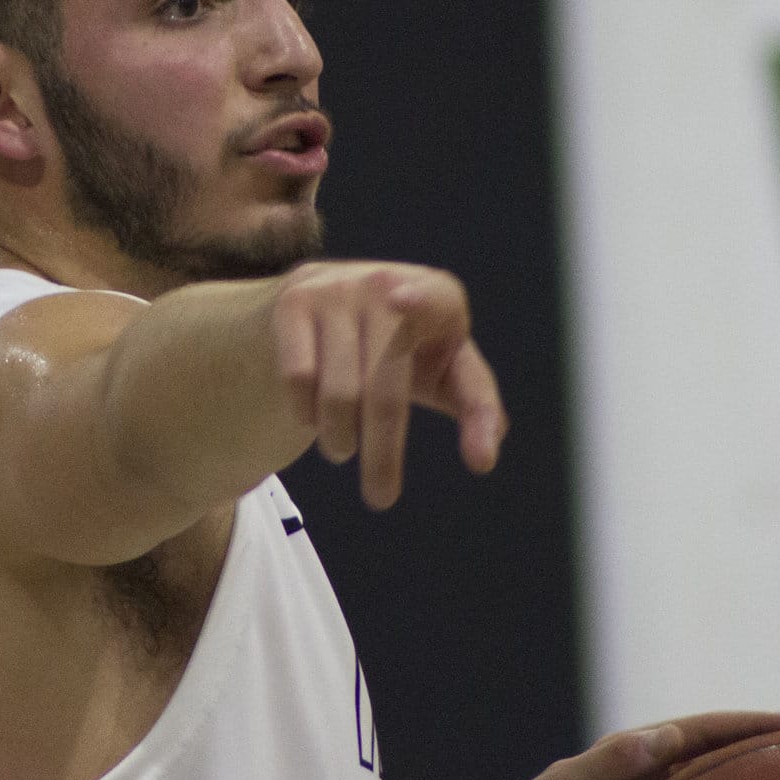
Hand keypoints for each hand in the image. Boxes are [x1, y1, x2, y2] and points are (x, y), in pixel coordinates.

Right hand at [269, 261, 506, 507]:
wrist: (313, 313)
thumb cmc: (393, 348)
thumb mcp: (437, 367)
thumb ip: (471, 402)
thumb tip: (486, 454)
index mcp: (438, 294)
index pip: (437, 301)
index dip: (421, 302)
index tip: (401, 301)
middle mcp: (386, 280)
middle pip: (385, 384)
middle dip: (384, 451)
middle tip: (381, 499)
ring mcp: (336, 288)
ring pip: (339, 392)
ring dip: (340, 439)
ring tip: (342, 449)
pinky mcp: (293, 301)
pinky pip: (299, 379)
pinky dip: (307, 413)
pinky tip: (313, 416)